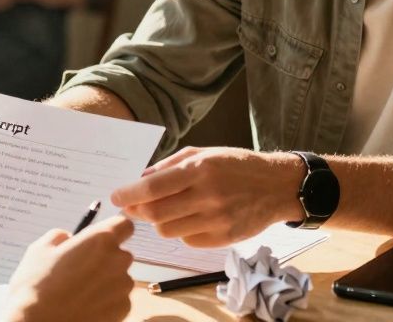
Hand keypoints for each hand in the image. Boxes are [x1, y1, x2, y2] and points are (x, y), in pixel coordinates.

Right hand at [6, 216, 134, 321]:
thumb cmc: (36, 288)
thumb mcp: (39, 250)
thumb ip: (59, 236)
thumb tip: (67, 237)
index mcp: (100, 240)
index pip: (124, 225)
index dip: (114, 231)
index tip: (102, 239)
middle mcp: (117, 260)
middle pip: (121, 254)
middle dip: (106, 260)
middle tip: (81, 271)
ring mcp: (123, 286)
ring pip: (119, 278)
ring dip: (106, 282)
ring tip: (80, 293)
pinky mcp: (124, 309)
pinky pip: (119, 299)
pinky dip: (107, 302)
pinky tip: (86, 306)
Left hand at [111, 147, 303, 247]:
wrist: (276, 186)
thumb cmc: (237, 165)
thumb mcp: (205, 153)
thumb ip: (171, 165)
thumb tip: (140, 179)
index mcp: (200, 169)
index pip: (153, 188)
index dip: (128, 194)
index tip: (116, 196)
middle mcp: (207, 195)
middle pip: (155, 214)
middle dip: (136, 211)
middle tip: (131, 207)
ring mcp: (216, 220)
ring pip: (168, 230)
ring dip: (158, 222)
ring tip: (166, 210)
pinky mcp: (223, 238)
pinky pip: (187, 240)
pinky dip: (181, 231)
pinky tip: (189, 218)